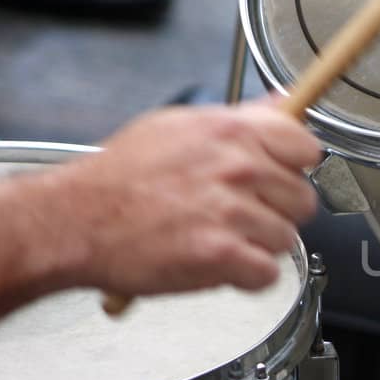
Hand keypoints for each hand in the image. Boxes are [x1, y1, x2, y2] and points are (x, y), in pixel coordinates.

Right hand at [33, 100, 320, 295]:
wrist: (74, 220)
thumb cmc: (120, 177)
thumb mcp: (179, 126)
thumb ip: (240, 118)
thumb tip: (283, 103)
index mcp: (230, 131)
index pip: (306, 146)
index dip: (295, 167)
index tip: (278, 177)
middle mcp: (236, 167)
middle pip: (302, 199)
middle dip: (275, 212)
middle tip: (237, 216)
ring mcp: (230, 211)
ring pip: (285, 239)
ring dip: (258, 247)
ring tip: (219, 238)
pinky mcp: (221, 254)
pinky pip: (267, 274)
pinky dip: (245, 277)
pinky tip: (218, 263)